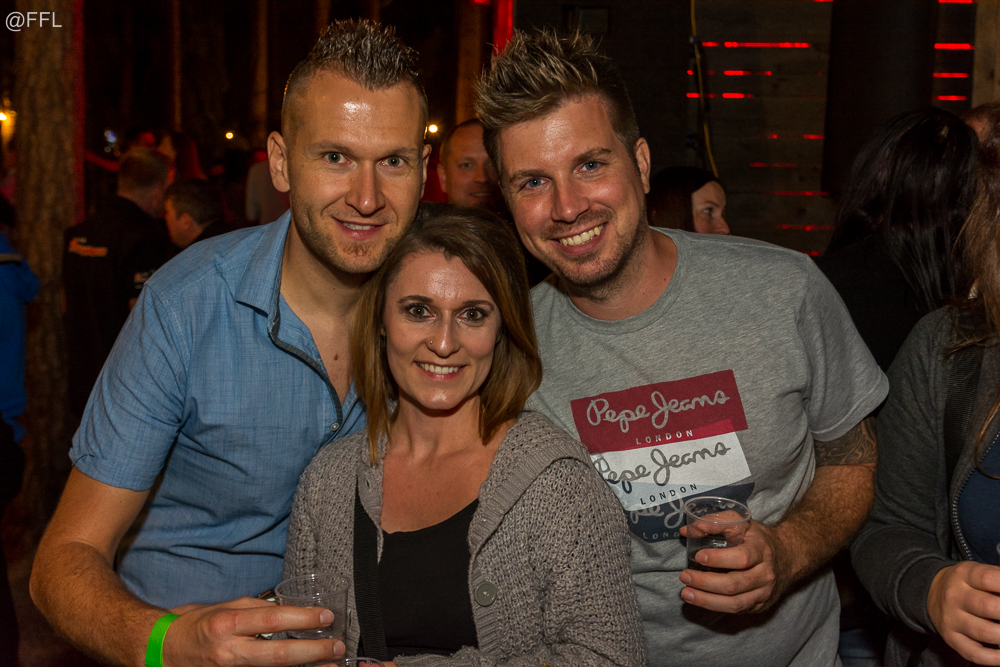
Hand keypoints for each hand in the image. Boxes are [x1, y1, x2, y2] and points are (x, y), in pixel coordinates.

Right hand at [162, 596, 346, 666]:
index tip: (326, 617)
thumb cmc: (198, 625)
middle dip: (312, 651)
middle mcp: (229, 652)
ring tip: (330, 665)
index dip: (302, 618)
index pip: (272, 619)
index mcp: (227, 625)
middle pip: (278, 654)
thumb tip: (291, 611)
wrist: (164, 652)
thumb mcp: (225, 608)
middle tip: (337, 646)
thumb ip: (257, 610)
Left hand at [678, 520, 789, 612]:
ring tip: (686, 593)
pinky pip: (736, 610)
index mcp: (761, 550)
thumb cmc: (757, 538)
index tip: (699, 556)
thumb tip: (686, 530)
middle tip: (684, 576)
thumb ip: (713, 522)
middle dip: (705, 582)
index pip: (742, 558)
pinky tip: (700, 599)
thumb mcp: (740, 523)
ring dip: (706, 600)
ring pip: (735, 603)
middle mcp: (766, 574)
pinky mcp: (760, 605)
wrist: (788, 557)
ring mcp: (764, 593)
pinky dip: (715, 606)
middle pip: (734, 585)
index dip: (719, 559)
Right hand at [927, 561, 999, 664]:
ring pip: (983, 632)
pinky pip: (973, 653)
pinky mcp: (950, 638)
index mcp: (964, 575)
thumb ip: (999, 579)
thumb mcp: (979, 572)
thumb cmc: (968, 584)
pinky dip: (994, 658)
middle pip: (987, 606)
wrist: (931, 593)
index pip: (988, 579)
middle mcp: (954, 596)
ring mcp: (951, 619)